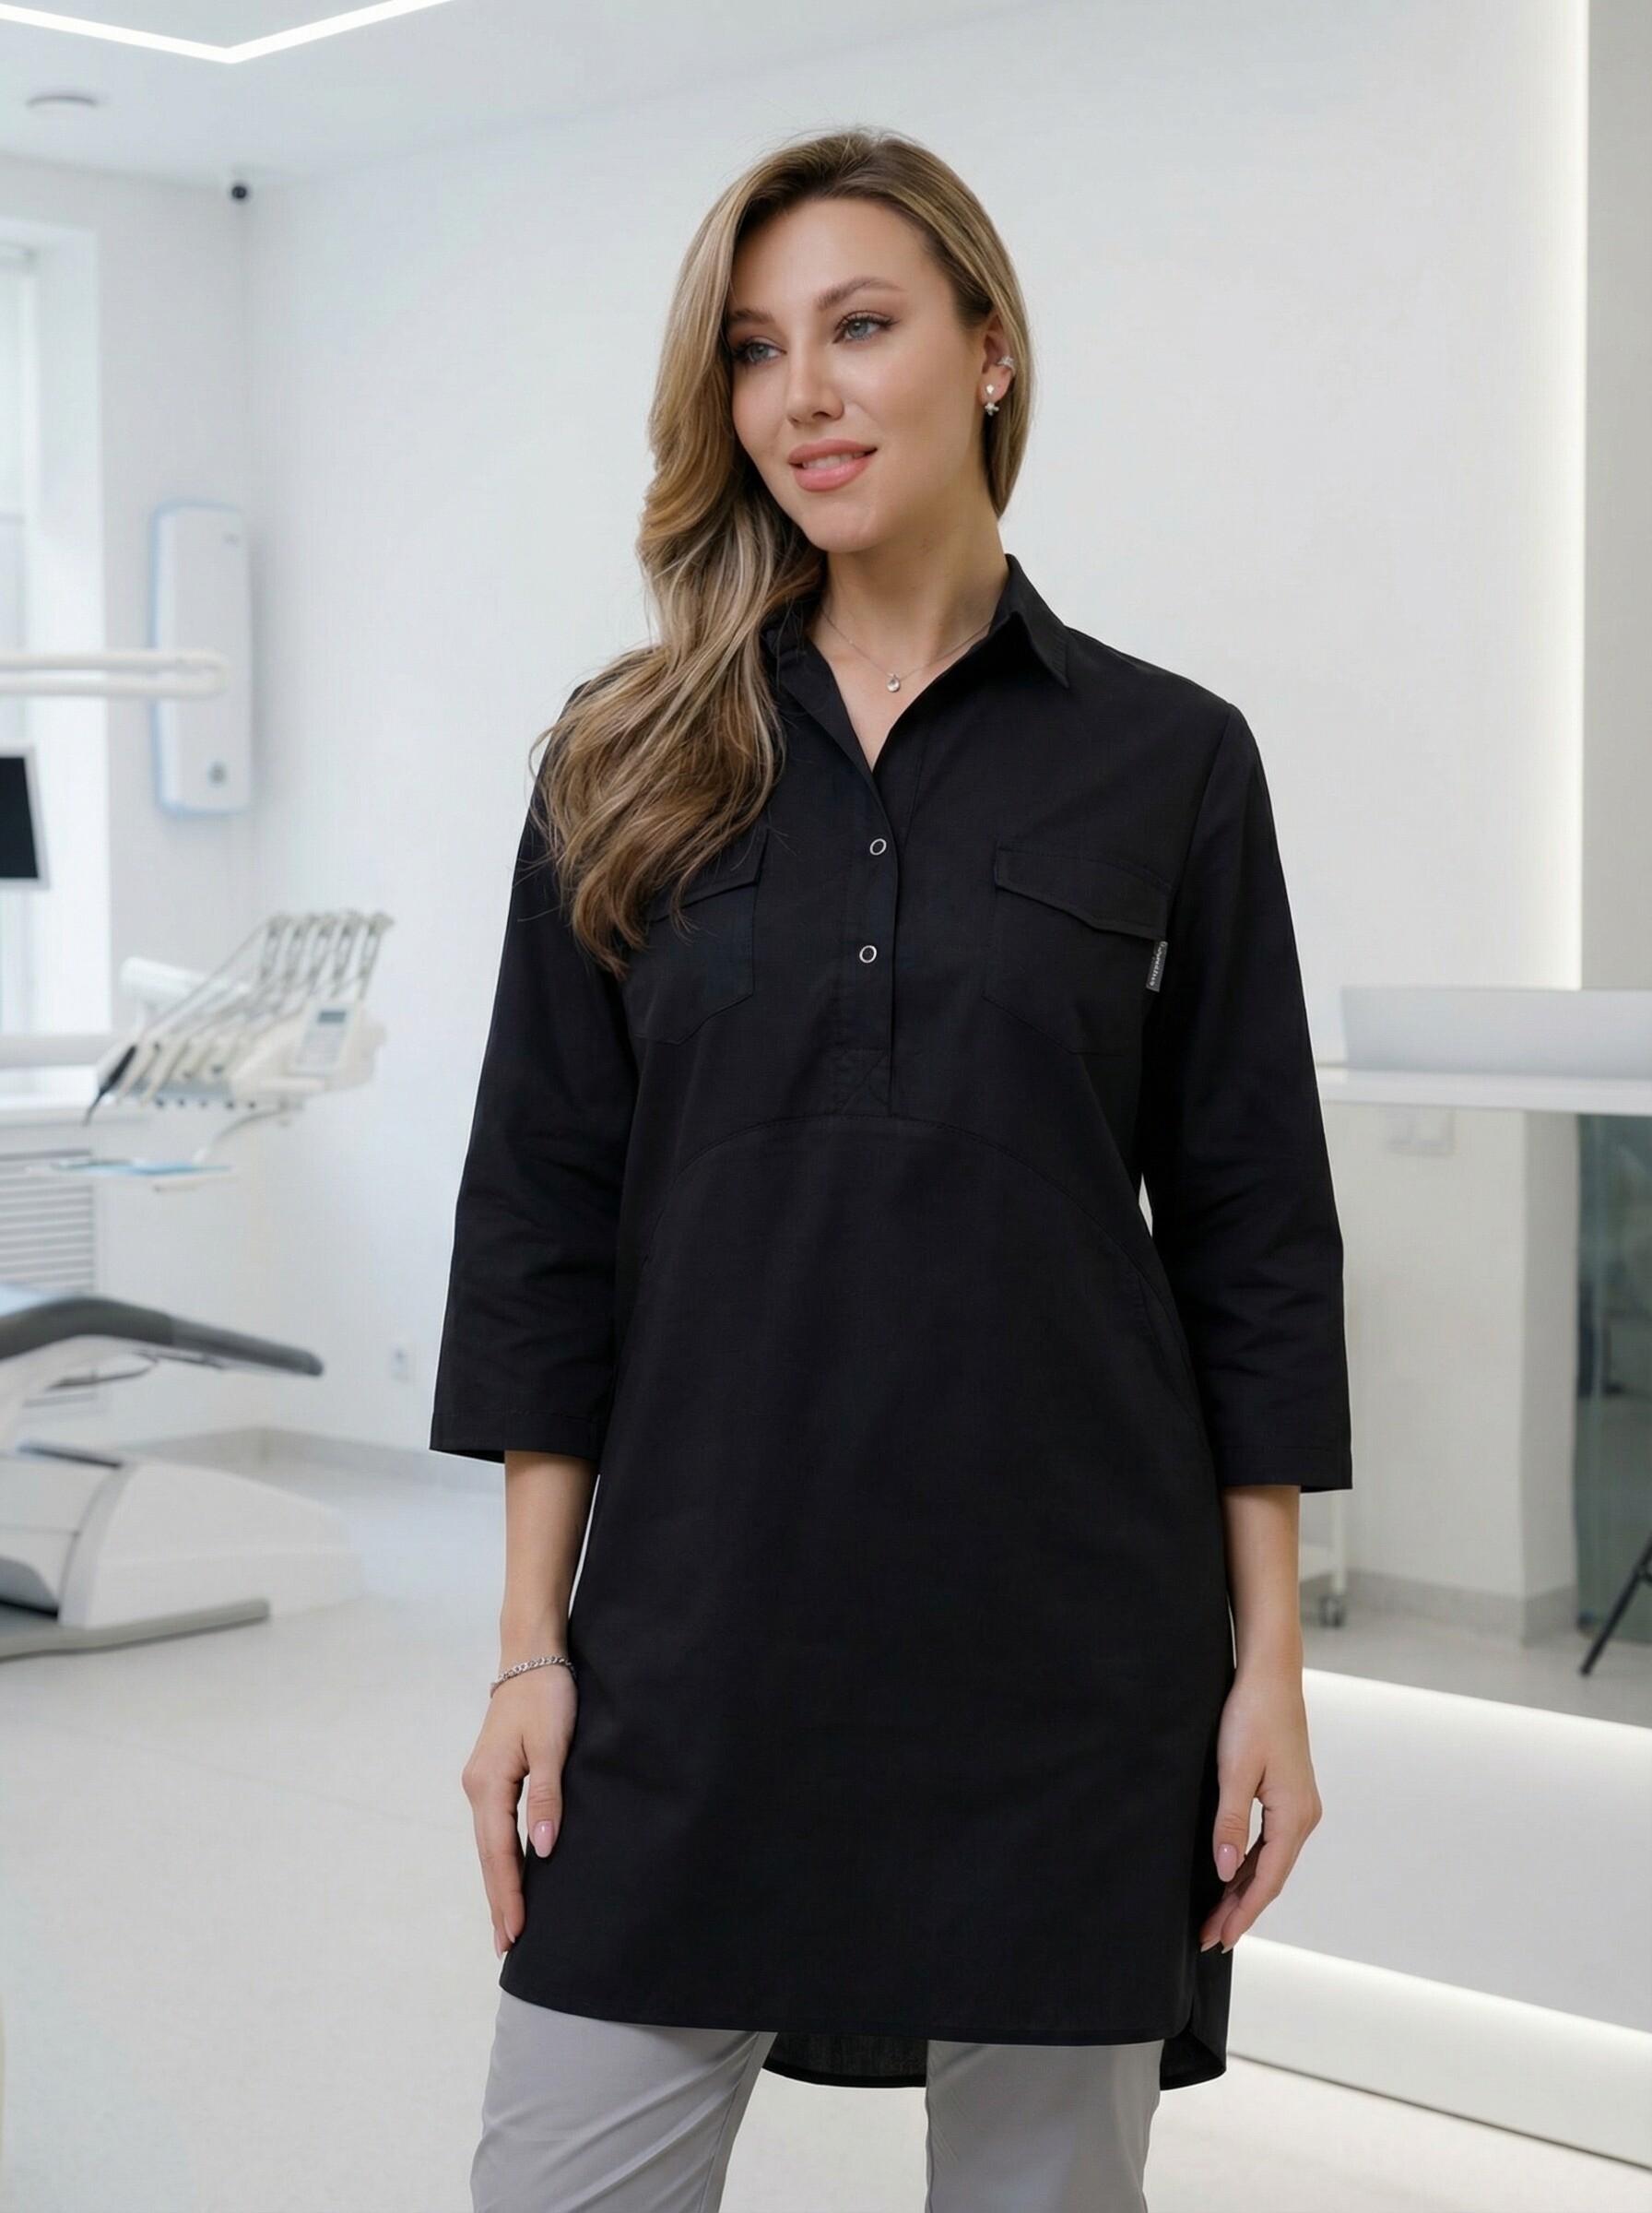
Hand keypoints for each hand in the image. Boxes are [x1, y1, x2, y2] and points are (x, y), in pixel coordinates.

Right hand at [460, 1663, 577, 1957]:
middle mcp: (477, 1787)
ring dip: (497, 1883)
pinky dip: (499, 1857)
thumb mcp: (553, 1744)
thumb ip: (548, 1797)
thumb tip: (544, 1850)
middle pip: (487, 1855)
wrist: (531, 1654)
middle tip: (506, 1948)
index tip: (515, 1933)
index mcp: (489, 1783)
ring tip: (507, 1923)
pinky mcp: (491, 1776)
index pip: (499, 1853)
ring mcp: (481, 1782)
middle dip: (498, 1901)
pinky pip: (493, 1828)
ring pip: (488, 1844)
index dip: (509, 1894)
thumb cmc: (546, 1695)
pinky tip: (509, 1874)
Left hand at [1199, 1663, 1321, 1953]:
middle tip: (1209, 1938)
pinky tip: (1232, 1877)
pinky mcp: (1289, 1796)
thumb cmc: (1251, 1716)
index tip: (1219, 1939)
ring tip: (1216, 1917)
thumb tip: (1223, 1872)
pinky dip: (1251, 1866)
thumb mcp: (1234, 1770)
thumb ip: (1230, 1823)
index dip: (1242, 1913)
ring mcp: (1299, 1807)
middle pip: (1270, 1877)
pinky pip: (1270, 1844)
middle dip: (1240, 1909)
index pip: (1266, 1880)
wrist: (1270, 1675)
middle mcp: (1304, 1817)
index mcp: (1294, 1816)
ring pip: (1270, 1863)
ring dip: (1244, 1890)